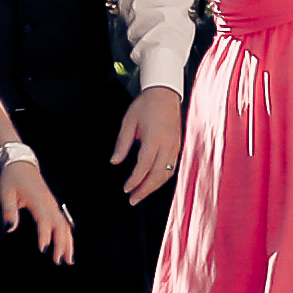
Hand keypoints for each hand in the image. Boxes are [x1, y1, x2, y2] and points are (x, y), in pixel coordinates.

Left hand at [0, 139, 79, 269]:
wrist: (20, 164)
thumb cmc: (12, 179)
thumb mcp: (5, 193)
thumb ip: (8, 211)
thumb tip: (8, 230)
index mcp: (38, 200)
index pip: (44, 220)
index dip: (45, 235)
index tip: (43, 250)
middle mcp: (49, 203)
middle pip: (60, 226)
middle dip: (62, 244)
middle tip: (59, 262)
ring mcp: (53, 205)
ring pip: (65, 226)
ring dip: (68, 243)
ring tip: (68, 260)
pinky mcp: (52, 207)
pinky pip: (63, 223)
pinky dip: (67, 236)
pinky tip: (67, 248)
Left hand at [112, 83, 185, 203]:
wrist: (165, 92)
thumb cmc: (146, 105)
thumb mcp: (128, 122)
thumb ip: (122, 144)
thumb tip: (115, 161)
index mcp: (154, 138)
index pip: (144, 166)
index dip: (134, 180)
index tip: (126, 189)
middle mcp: (167, 144)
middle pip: (158, 175)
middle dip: (145, 190)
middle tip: (133, 200)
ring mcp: (175, 146)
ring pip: (167, 173)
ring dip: (154, 187)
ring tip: (141, 194)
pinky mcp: (178, 145)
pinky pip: (172, 167)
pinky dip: (162, 178)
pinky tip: (153, 182)